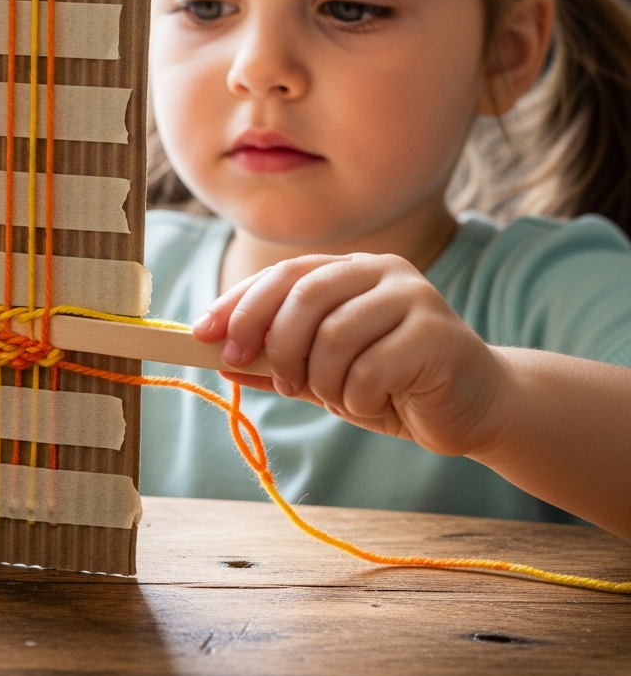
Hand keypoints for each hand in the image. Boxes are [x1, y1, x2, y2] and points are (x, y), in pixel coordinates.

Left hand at [194, 253, 504, 456]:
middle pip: (304, 297)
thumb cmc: (390, 384)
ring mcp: (413, 298)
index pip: (283, 275)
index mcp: (350, 268)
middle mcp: (381, 271)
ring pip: (333, 338)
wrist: (473, 407)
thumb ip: (275, 361)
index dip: (239, 304)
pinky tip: (374, 404)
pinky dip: (356, 399)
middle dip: (276, 346)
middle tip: (277, 382)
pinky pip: (369, 370)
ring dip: (322, 382)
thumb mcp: (321, 372)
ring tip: (339, 397)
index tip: (203, 337)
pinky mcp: (437, 335)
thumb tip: (218, 357)